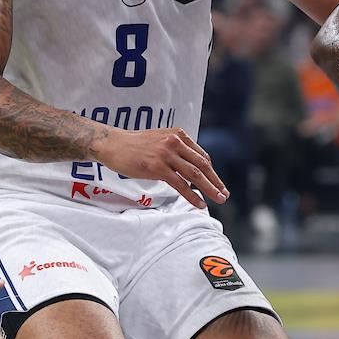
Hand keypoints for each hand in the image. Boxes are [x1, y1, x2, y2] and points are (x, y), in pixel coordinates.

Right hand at [93, 128, 227, 208]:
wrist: (113, 144)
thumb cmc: (135, 145)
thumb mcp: (161, 139)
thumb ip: (176, 149)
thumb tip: (190, 165)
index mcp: (179, 134)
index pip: (202, 156)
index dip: (212, 171)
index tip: (217, 183)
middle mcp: (176, 142)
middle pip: (203, 165)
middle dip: (216, 181)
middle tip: (225, 194)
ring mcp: (167, 155)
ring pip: (195, 175)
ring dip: (210, 189)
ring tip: (219, 200)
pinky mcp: (157, 167)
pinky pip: (180, 184)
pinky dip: (192, 195)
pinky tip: (200, 203)